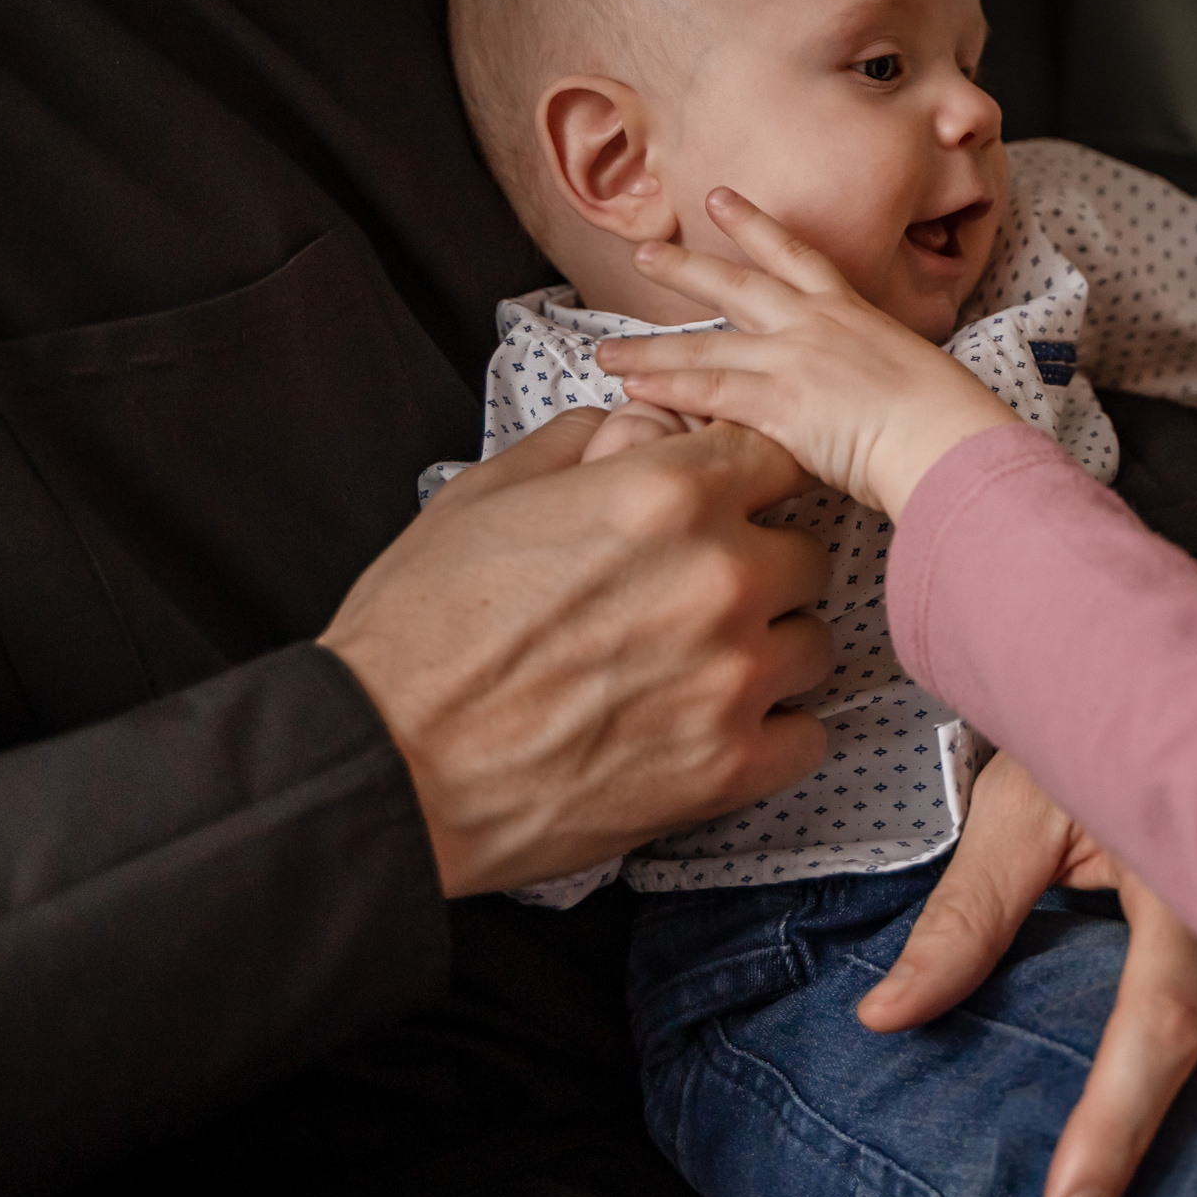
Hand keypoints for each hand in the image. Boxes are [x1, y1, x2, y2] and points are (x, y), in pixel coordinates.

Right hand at [319, 409, 833, 895]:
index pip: (775, 456)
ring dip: (768, 650)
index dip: (748, 481)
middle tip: (694, 597)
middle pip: (804, 552)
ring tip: (696, 667)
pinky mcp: (729, 769)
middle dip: (758, 567)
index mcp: (664, 495)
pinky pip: (807, 736)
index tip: (726, 506)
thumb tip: (632, 428)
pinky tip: (711, 727)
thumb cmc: (421, 628)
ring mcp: (732, 678)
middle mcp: (718, 578)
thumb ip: (581, 443)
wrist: (384, 763)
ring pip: (812, 643)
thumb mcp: (486, 493)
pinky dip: (770, 732)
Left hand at [593, 187, 1020, 518]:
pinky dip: (667, 390)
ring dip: (651, 350)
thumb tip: (878, 397)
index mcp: (853, 313)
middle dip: (687, 268)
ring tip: (604, 352)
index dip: (755, 225)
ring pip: (707, 347)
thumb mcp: (918, 377)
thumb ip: (881, 376)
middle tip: (646, 252)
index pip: (796, 256)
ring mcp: (794, 359)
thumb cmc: (947, 421)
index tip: (720, 199)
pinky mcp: (779, 401)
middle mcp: (816, 325)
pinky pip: (708, 391)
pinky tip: (631, 390)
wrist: (949, 438)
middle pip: (736, 286)